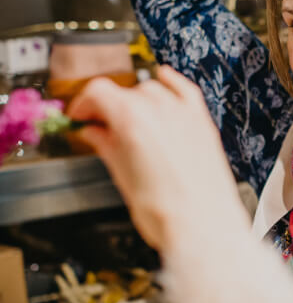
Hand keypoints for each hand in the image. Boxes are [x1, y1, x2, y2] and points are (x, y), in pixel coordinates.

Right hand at [67, 66, 247, 252]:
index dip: (84, 104)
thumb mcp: (122, 176)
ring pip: (153, 89)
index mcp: (133, 119)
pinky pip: (185, 90)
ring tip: (127, 118)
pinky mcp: (202, 122)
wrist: (202, 224)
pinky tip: (164, 78)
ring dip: (136, 98)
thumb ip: (106, 146)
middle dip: (108, 105)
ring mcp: (184, 113)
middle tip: (98, 124)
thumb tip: (94, 133)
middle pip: (125, 90)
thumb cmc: (164, 209)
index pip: (99, 91)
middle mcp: (160, 109)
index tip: (80, 116)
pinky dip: (172, 82)